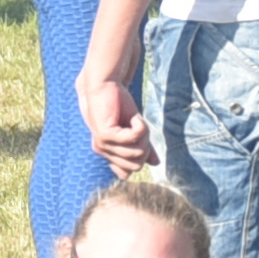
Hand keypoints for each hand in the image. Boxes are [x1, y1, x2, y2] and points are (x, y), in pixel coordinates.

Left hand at [83, 44, 152, 174]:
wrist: (104, 84)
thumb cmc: (118, 105)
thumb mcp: (134, 128)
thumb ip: (143, 146)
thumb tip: (156, 163)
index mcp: (107, 153)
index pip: (126, 173)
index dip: (139, 158)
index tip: (138, 138)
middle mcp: (102, 151)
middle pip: (136, 165)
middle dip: (144, 146)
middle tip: (138, 127)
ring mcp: (103, 144)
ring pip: (137, 153)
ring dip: (143, 134)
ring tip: (135, 120)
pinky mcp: (105, 135)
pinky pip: (134, 139)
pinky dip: (140, 126)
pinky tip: (134, 117)